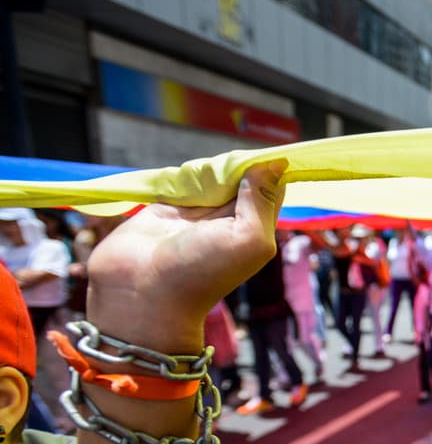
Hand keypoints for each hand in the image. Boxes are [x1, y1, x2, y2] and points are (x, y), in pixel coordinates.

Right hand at [86, 162, 284, 351]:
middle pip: (242, 177)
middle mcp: (230, 221)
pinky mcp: (168, 207)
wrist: (142, 291)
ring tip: (204, 178)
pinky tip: (187, 174)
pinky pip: (183, 179)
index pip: (270, 190)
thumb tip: (276, 164)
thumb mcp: (248, 238)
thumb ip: (262, 201)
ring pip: (213, 175)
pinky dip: (186, 173)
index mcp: (256, 229)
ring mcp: (198, 213)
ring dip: (210, 168)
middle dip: (237, 165)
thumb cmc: (203, 271)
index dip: (271, 169)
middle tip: (228, 167)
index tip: (269, 152)